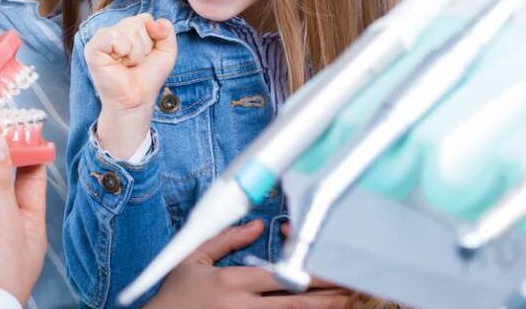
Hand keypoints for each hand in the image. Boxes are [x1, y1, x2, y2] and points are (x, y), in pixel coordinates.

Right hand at [85, 14, 176, 157]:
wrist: (137, 100)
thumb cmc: (147, 77)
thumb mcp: (166, 52)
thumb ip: (167, 32)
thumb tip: (154, 22)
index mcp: (127, 30)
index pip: (145, 18)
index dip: (152, 39)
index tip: (145, 56)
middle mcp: (113, 31)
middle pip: (137, 22)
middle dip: (143, 46)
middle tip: (135, 63)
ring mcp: (101, 39)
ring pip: (128, 29)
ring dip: (135, 52)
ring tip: (127, 64)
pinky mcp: (92, 49)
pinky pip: (113, 36)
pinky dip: (122, 50)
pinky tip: (118, 63)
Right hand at [145, 221, 352, 308]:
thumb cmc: (175, 295)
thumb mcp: (192, 259)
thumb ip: (225, 240)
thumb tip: (253, 225)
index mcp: (231, 282)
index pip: (280, 276)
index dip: (311, 274)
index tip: (331, 270)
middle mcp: (242, 307)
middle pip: (295, 302)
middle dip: (327, 295)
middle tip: (351, 288)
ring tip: (344, 302)